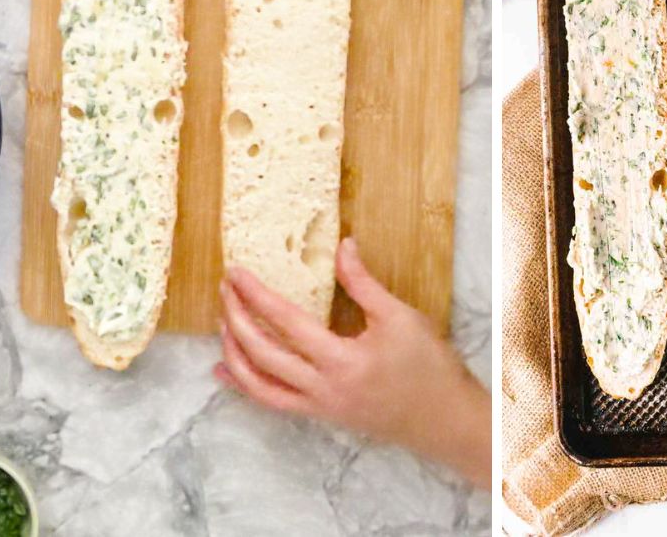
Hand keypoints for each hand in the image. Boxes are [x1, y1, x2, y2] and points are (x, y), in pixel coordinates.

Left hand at [215, 238, 490, 488]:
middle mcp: (322, 388)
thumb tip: (343, 246)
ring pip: (259, 385)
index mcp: (342, 360)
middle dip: (236, 319)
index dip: (256, 295)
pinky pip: (273, 401)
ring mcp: (319, 406)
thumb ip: (364, 284)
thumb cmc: (429, 367)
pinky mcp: (322, 414)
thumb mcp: (400, 317)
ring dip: (234, 353)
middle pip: (262, 354)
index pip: (286, 322)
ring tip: (222, 323)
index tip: (237, 273)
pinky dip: (246, 384)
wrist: (445, 419)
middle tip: (225, 290)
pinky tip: (227, 370)